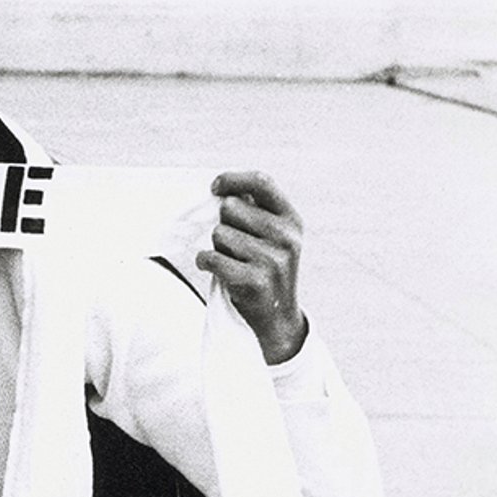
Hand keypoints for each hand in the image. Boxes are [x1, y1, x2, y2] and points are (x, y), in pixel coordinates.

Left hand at [195, 170, 308, 363]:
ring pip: (218, 233)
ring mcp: (273, 259)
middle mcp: (286, 236)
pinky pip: (212, 257)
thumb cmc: (264, 270)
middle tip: (233, 246)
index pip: (261, 182)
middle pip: (230, 208)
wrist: (276, 318)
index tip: (215, 187)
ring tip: (232, 262)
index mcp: (291, 219)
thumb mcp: (272, 237)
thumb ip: (254, 211)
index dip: (233, 179)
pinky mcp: (255, 281)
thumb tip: (221, 189)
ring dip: (216, 247)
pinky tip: (212, 268)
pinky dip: (204, 262)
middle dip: (223, 224)